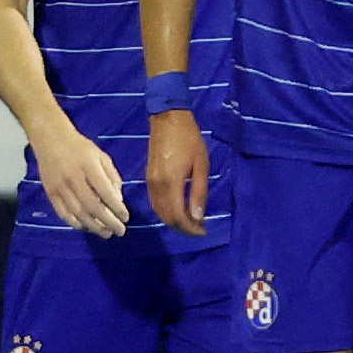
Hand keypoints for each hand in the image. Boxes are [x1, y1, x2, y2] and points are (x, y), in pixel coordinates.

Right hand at [34, 121, 129, 238]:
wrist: (51, 139)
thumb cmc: (80, 148)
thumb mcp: (101, 156)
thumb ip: (112, 176)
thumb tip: (118, 199)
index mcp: (89, 167)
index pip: (106, 192)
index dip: (117, 208)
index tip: (126, 217)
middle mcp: (73, 178)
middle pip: (92, 206)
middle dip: (108, 222)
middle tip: (120, 231)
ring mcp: (60, 186)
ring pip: (78, 212)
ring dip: (93, 226)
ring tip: (106, 233)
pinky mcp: (50, 192)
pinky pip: (62, 212)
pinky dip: (74, 222)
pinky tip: (85, 227)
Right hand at [147, 110, 209, 236]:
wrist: (168, 120)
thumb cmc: (190, 140)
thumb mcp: (201, 165)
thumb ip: (199, 192)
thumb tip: (198, 217)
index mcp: (170, 183)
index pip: (177, 216)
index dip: (190, 228)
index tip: (203, 231)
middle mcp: (156, 186)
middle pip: (166, 217)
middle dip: (182, 227)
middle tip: (199, 230)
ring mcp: (150, 183)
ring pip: (159, 211)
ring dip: (174, 221)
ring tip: (192, 223)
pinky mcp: (148, 179)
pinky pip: (155, 202)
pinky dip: (166, 211)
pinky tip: (179, 211)